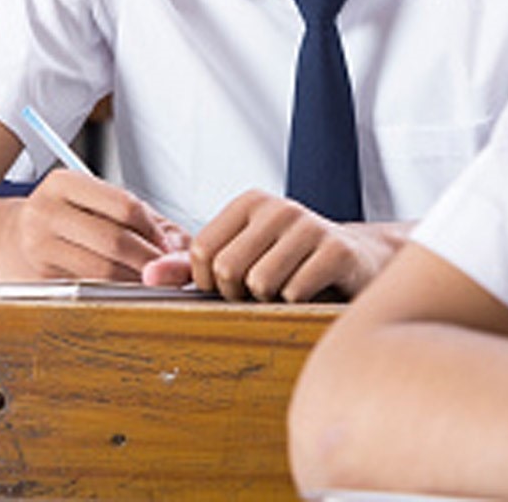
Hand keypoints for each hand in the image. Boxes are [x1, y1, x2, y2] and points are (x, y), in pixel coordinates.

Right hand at [0, 168, 189, 282]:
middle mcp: (46, 210)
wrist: (0, 237)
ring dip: (134, 281)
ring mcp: (37, 247)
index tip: (168, 246)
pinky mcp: (34, 281)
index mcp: (64, 183)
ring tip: (149, 283)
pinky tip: (122, 292)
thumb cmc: (59, 219)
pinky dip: (112, 293)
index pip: (124, 205)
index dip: (154, 230)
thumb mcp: (91, 202)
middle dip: (149, 261)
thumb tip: (180, 248)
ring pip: (102, 270)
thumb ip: (139, 217)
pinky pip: (86, 290)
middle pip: (115, 240)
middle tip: (166, 272)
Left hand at [144, 189, 406, 302]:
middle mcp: (277, 207)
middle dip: (239, 295)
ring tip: (287, 289)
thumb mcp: (242, 258)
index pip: (202, 250)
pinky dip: (297, 304)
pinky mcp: (337, 250)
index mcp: (249, 204)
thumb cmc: (292, 262)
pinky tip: (311, 292)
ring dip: (270, 301)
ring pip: (260, 284)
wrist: (360, 262)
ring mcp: (309, 225)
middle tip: (262, 292)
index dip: (210, 282)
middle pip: (227, 269)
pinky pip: (294, 292)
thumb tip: (147, 277)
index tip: (231, 286)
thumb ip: (193, 267)